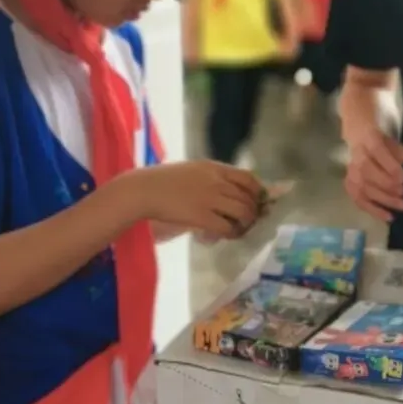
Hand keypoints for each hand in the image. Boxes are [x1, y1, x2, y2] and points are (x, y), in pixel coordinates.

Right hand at [133, 160, 262, 237]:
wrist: (144, 190)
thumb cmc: (163, 181)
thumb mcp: (192, 170)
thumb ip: (211, 178)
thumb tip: (229, 192)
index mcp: (214, 168)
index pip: (248, 178)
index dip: (258, 191)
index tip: (259, 201)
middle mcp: (217, 181)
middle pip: (248, 198)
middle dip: (254, 212)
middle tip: (249, 221)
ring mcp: (210, 198)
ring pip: (243, 212)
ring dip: (245, 224)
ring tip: (238, 229)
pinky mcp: (202, 216)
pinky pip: (227, 227)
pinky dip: (231, 233)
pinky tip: (226, 235)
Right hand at [344, 126, 402, 221]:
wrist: (359, 140)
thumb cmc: (382, 144)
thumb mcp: (395, 145)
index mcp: (369, 139)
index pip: (377, 151)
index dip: (389, 166)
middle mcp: (356, 155)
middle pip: (367, 172)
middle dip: (387, 185)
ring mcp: (350, 171)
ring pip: (362, 188)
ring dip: (383, 200)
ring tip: (401, 206)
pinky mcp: (349, 185)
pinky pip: (359, 200)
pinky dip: (373, 210)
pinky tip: (387, 216)